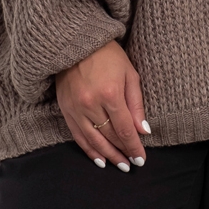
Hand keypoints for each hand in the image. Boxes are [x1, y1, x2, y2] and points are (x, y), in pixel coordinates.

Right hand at [54, 40, 149, 171]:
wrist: (77, 42)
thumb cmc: (108, 55)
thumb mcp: (129, 74)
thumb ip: (136, 104)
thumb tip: (143, 131)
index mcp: (110, 94)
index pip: (124, 130)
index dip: (134, 147)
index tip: (141, 160)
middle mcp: (91, 104)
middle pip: (109, 137)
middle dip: (122, 152)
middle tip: (131, 164)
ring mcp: (76, 108)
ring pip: (93, 141)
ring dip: (107, 156)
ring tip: (118, 165)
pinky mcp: (65, 109)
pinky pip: (77, 136)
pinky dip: (88, 150)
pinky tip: (98, 159)